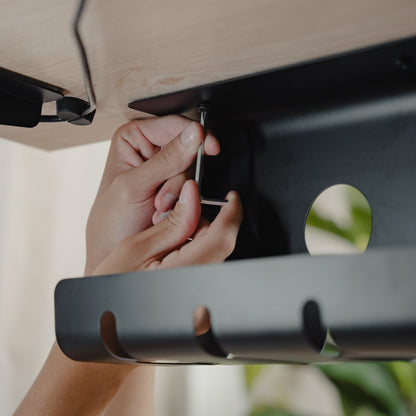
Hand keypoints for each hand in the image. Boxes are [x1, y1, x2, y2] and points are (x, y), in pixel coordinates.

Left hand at [85, 116, 219, 274]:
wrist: (114, 252)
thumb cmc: (111, 220)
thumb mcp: (134, 186)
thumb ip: (166, 160)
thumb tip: (194, 134)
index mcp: (133, 138)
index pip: (174, 124)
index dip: (195, 135)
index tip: (210, 147)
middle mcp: (150, 151)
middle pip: (187, 152)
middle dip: (178, 179)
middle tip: (161, 198)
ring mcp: (164, 172)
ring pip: (192, 174)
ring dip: (180, 196)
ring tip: (158, 209)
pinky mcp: (175, 191)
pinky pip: (193, 191)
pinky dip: (185, 205)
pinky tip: (166, 213)